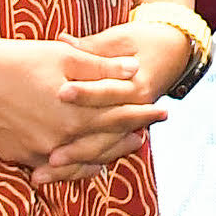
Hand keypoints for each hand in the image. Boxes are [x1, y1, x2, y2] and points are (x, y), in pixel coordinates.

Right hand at [0, 11, 165, 177]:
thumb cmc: (18, 59)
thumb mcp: (64, 57)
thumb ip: (101, 68)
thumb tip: (135, 69)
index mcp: (75, 111)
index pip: (120, 114)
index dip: (143, 113)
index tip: (163, 111)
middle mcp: (60, 137)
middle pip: (105, 140)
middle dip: (130, 134)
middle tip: (150, 132)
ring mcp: (39, 151)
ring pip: (83, 159)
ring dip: (108, 153)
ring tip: (127, 148)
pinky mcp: (19, 156)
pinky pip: (55, 169)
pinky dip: (76, 167)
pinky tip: (89, 164)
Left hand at [45, 7, 205, 182]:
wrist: (173, 51)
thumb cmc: (143, 40)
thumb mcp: (119, 38)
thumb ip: (90, 47)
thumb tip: (62, 40)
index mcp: (136, 83)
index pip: (107, 91)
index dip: (85, 93)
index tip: (60, 92)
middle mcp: (135, 109)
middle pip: (104, 132)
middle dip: (76, 146)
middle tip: (50, 156)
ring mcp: (131, 124)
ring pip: (102, 150)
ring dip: (73, 165)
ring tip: (42, 173)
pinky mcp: (123, 132)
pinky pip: (101, 155)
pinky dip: (79, 168)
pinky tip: (56, 177)